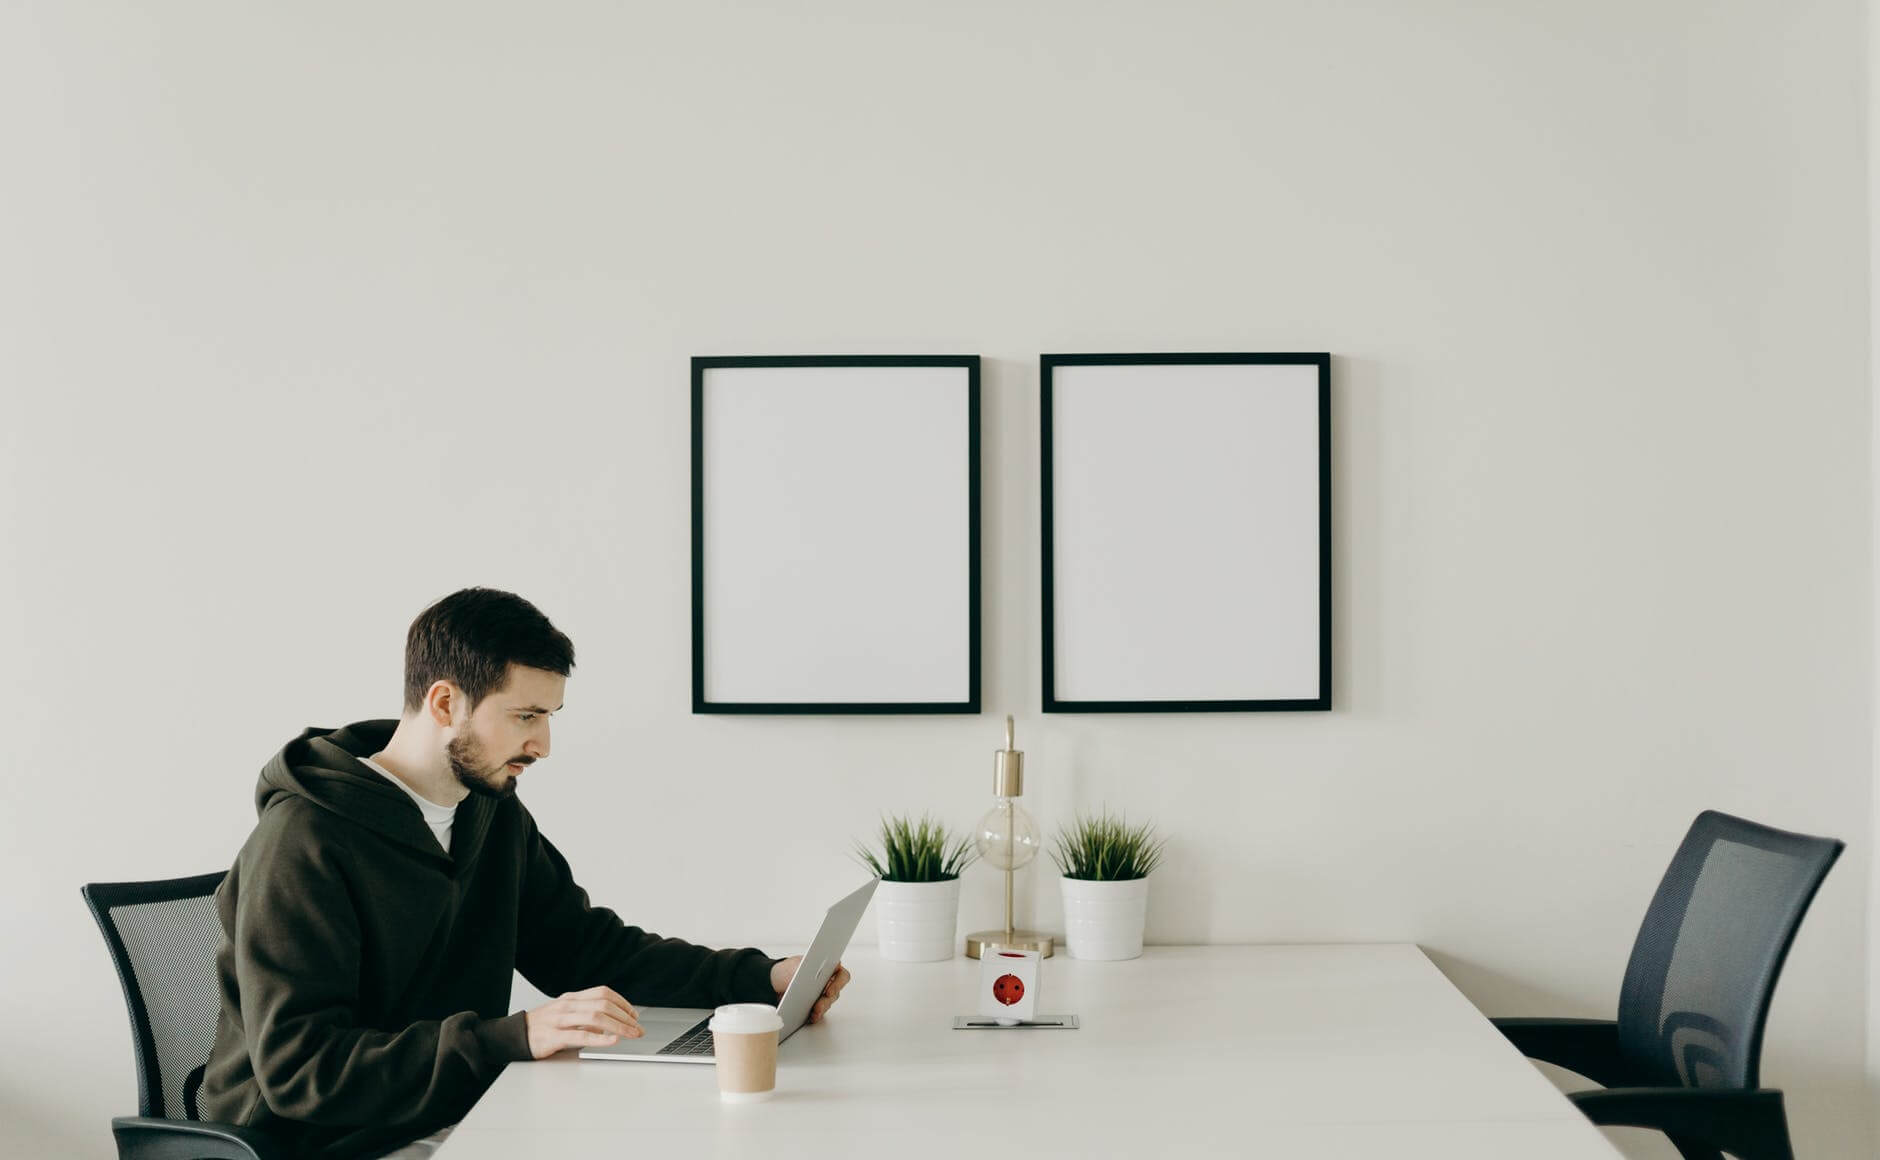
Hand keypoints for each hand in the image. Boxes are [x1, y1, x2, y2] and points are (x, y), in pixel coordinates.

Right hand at [524, 985, 641, 1058]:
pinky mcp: (553, 1036)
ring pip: (595, 1017)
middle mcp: (567, 1005)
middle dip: (625, 1016)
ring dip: (618, 1026)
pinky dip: (600, 1038)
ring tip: (631, 1034)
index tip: (634, 1015)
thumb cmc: (543, 1026)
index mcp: (572, 997)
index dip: (622, 1003)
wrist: (514, 1035)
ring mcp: (560, 1019)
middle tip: (638, 1028)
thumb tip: (612, 1020)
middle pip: (603, 1004)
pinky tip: (612, 1041)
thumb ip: (585, 1014)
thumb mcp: (566, 1014)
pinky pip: (580, 1035)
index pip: (603, 993)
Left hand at [769, 956, 849, 1023]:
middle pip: (835, 993)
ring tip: (814, 1012)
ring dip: (821, 1009)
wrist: (774, 982)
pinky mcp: (815, 1006)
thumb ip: (810, 965)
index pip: (842, 976)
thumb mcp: (797, 965)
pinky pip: (819, 1012)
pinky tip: (811, 1016)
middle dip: (826, 1001)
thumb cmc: (788, 970)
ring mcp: (822, 995)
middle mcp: (828, 982)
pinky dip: (816, 1015)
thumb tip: (822, 972)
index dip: (838, 984)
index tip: (828, 991)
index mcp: (827, 968)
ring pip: (828, 1004)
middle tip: (818, 1005)